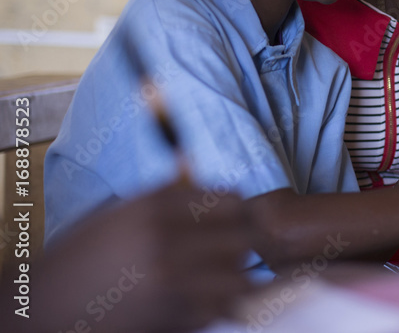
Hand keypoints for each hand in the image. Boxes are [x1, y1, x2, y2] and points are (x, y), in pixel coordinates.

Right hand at [36, 184, 252, 332]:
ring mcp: (171, 285)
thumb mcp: (121, 212)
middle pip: (242, 236)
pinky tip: (198, 298)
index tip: (231, 216)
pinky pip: (220, 308)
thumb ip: (169, 197)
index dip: (236, 208)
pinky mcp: (172, 320)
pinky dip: (218, 303)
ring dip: (234, 274)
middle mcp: (166, 243)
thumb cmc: (82, 257)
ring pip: (239, 276)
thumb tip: (218, 192)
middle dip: (241, 240)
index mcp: (154, 209)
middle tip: (229, 245)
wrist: (43, 309)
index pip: (231, 200)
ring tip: (216, 274)